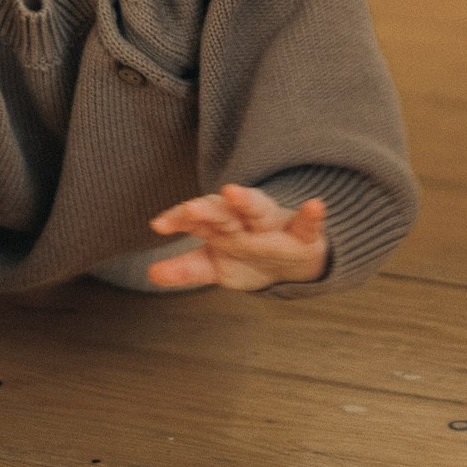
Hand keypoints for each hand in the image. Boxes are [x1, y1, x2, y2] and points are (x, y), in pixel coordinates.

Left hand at [145, 183, 327, 289]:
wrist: (294, 261)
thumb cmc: (250, 256)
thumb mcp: (217, 265)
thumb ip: (187, 268)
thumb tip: (152, 273)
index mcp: (223, 227)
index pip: (198, 220)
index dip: (178, 220)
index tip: (159, 225)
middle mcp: (245, 221)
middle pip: (223, 213)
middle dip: (207, 210)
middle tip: (190, 208)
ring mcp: (275, 225)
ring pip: (258, 210)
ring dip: (246, 201)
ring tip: (231, 193)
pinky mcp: (304, 234)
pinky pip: (308, 224)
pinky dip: (312, 215)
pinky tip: (315, 206)